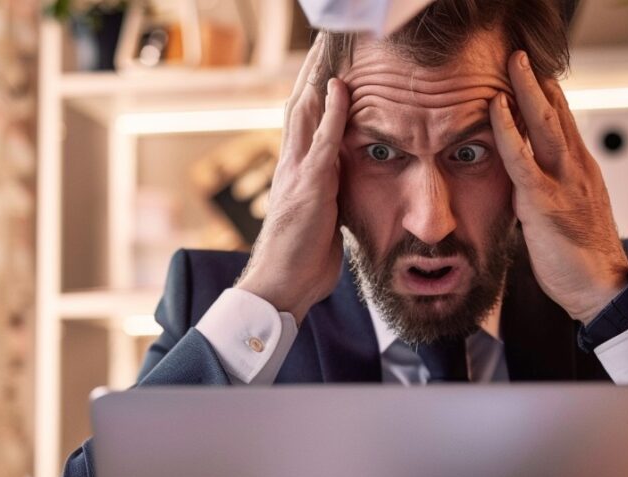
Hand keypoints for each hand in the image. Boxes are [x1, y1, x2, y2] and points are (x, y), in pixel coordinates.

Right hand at [236, 40, 348, 323]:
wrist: (281, 286)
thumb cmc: (303, 261)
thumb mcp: (323, 219)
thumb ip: (331, 195)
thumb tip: (346, 187)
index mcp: (295, 172)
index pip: (304, 120)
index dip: (315, 90)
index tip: (327, 63)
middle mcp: (290, 164)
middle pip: (300, 104)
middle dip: (312, 70)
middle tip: (325, 40)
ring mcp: (297, 173)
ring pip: (306, 111)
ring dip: (318, 76)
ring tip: (328, 46)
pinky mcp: (309, 187)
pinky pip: (323, 140)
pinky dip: (334, 111)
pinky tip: (342, 87)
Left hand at [489, 51, 627, 324]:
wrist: (602, 290)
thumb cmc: (583, 261)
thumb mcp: (566, 216)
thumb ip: (548, 193)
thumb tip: (523, 187)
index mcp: (581, 170)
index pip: (563, 122)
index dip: (548, 94)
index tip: (533, 70)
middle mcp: (576, 168)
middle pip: (556, 112)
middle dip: (538, 79)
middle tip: (521, 52)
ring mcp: (563, 182)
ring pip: (543, 123)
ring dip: (526, 88)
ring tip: (512, 61)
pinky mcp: (545, 202)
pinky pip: (522, 158)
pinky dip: (507, 129)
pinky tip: (496, 107)